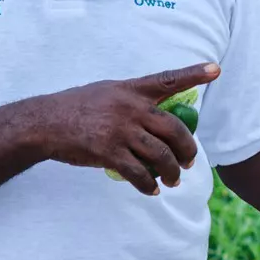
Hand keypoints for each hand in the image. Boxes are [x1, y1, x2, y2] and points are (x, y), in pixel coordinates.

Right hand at [31, 63, 218, 194]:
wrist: (44, 123)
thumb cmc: (77, 108)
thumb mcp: (107, 92)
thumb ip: (133, 99)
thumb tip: (159, 116)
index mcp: (131, 90)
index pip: (167, 80)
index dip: (193, 74)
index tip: (215, 69)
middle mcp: (130, 107)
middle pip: (174, 129)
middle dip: (188, 149)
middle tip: (189, 161)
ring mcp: (120, 130)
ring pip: (161, 155)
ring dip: (172, 172)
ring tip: (174, 180)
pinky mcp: (108, 151)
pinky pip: (138, 173)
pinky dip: (149, 184)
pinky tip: (152, 189)